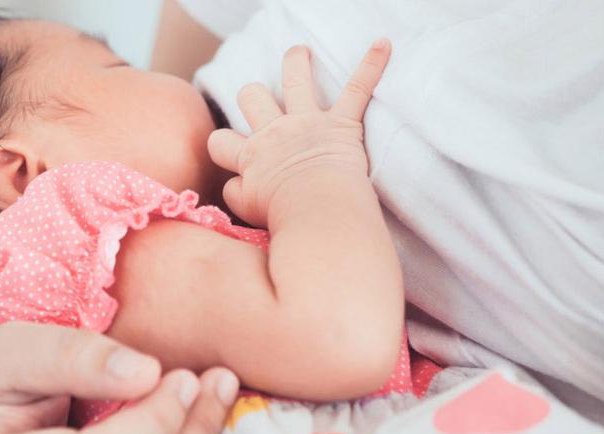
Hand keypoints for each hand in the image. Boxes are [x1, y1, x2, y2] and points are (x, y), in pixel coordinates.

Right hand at [207, 39, 390, 226]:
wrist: (318, 212)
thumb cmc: (285, 217)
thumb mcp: (246, 209)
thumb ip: (236, 192)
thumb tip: (235, 184)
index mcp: (251, 156)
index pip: (220, 141)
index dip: (223, 145)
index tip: (230, 153)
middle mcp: (275, 132)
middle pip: (252, 97)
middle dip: (253, 95)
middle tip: (259, 99)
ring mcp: (308, 123)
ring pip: (295, 79)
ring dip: (296, 63)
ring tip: (298, 53)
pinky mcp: (342, 124)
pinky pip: (357, 89)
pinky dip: (371, 66)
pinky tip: (382, 45)